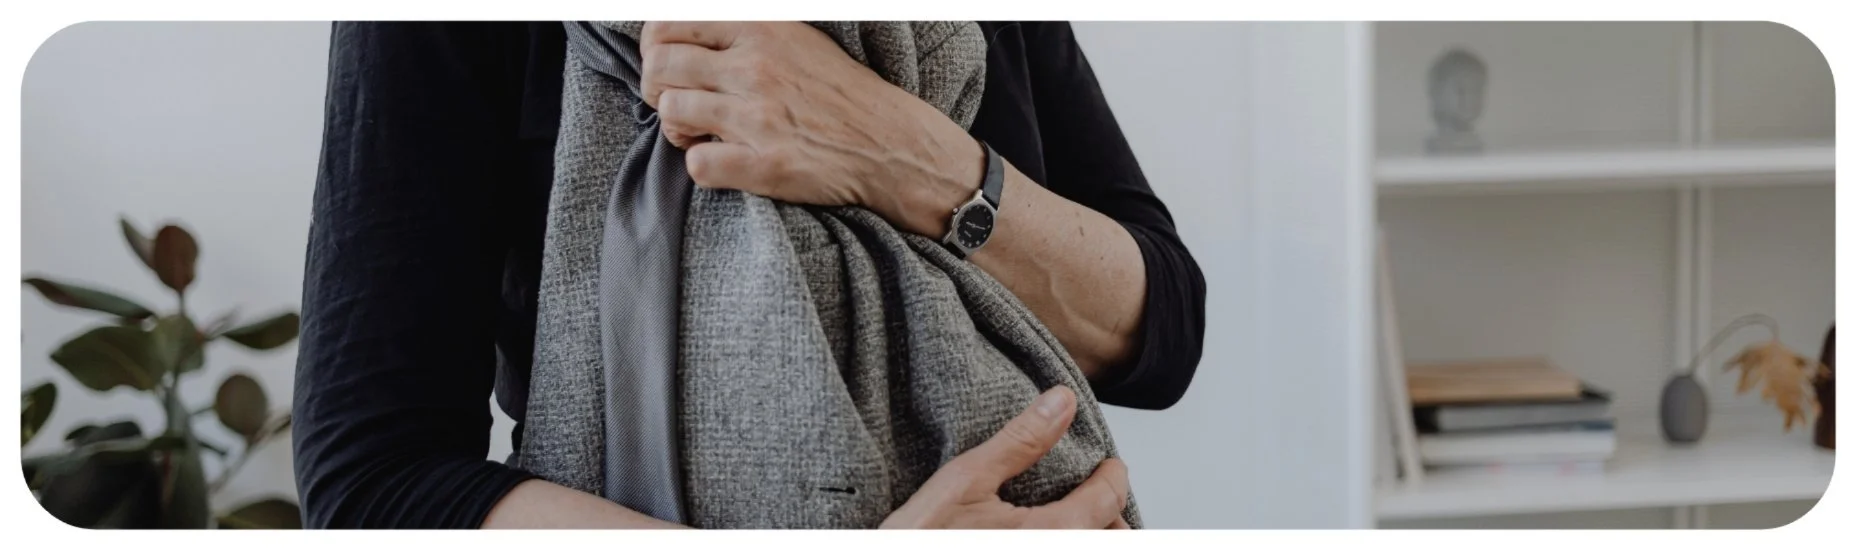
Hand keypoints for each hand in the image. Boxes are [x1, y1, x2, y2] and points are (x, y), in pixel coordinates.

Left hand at [639, 22, 983, 237]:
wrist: (890, 143)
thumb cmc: (839, 91)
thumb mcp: (795, 37)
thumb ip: (744, 28)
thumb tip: (685, 31)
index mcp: (760, 29)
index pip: (668, 25)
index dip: (654, 48)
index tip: (667, 65)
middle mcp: (755, 67)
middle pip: (660, 68)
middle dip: (656, 88)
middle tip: (676, 102)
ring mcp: (758, 117)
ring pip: (670, 112)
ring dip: (677, 127)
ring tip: (701, 132)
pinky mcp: (764, 164)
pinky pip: (696, 164)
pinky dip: (701, 165)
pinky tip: (723, 159)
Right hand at [880, 386, 1132, 528]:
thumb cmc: (921, 540)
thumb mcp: (966, 480)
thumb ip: (1021, 441)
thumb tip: (1062, 402)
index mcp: (1052, 534)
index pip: (1109, 500)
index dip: (1113, 475)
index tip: (1110, 464)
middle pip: (1114, 538)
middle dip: (1112, 516)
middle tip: (1098, 493)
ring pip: (1091, 549)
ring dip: (1093, 534)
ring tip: (1078, 518)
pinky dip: (1070, 541)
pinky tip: (1046, 532)